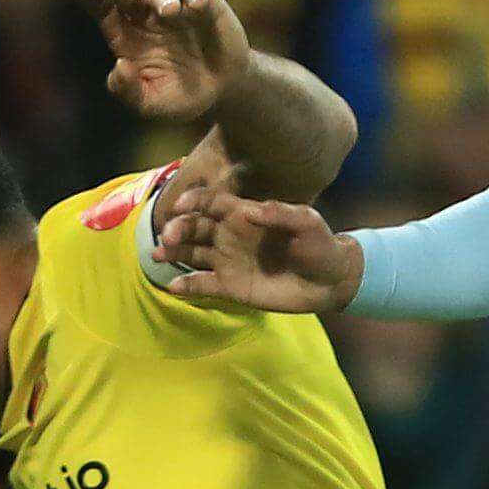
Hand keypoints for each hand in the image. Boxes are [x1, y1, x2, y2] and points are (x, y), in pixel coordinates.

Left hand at [77, 0, 247, 122]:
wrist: (226, 91)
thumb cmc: (182, 97)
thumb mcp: (153, 105)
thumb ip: (129, 92)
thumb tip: (119, 65)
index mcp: (129, 39)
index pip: (106, 13)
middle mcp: (147, 19)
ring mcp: (175, 8)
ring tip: (169, 13)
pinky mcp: (203, 2)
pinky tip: (196, 4)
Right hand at [153, 192, 364, 314]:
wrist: (329, 281)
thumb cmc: (320, 245)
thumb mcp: (307, 223)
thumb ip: (281, 213)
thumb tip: (252, 209)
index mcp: (243, 214)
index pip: (210, 202)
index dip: (193, 200)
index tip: (180, 205)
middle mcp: (229, 235)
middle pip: (194, 227)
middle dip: (177, 229)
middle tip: (167, 238)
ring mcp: (227, 261)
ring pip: (191, 254)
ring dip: (173, 253)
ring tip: (159, 256)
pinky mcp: (231, 287)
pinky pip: (202, 284)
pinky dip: (186, 285)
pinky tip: (173, 286)